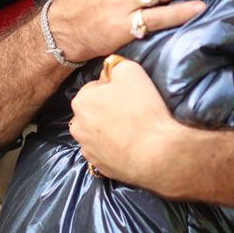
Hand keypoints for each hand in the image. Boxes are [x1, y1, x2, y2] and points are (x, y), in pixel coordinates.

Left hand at [70, 56, 187, 190]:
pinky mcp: (99, 167)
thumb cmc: (142, 109)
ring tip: (131, 130)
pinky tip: (129, 145)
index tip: (128, 94)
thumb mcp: (130, 71)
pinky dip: (113, 148)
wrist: (156, 153)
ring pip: (96, 132)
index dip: (112, 88)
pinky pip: (104, 151)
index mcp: (81, 101)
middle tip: (131, 110)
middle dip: (107, 109)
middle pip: (93, 111)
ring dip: (108, 129)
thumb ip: (114, 66)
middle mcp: (77, 127)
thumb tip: (108, 73)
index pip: (94, 87)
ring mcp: (87, 149)